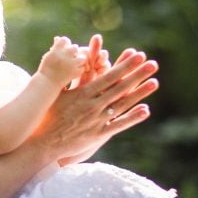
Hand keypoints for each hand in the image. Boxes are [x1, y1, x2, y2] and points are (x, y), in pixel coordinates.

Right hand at [31, 43, 158, 162]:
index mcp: (82, 93)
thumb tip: (69, 59)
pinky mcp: (98, 134)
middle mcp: (92, 105)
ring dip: (139, 93)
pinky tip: (146, 110)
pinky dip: (132, 118)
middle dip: (137, 75)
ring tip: (155, 82)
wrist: (43, 142)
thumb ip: (65, 77)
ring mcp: (96, 120)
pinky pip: (118, 125)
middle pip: (119, 87)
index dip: (124, 66)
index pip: (107, 76)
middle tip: (152, 64)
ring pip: (122, 104)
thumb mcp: (55, 93)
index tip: (136, 55)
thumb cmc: (47, 115)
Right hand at [37, 36, 86, 87]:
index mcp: (56, 50)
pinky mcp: (75, 73)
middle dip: (74, 51)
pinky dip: (79, 69)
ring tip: (75, 63)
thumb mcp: (48, 56)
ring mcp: (70, 64)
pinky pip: (82, 68)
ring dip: (79, 60)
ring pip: (82, 57)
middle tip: (71, 56)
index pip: (65, 40)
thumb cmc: (46, 69)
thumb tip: (57, 38)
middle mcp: (64, 55)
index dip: (66, 43)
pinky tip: (74, 71)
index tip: (65, 47)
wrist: (46, 83)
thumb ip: (55, 47)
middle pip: (75, 47)